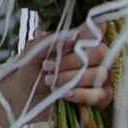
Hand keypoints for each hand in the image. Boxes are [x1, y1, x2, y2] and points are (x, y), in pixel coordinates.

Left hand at [0, 22, 114, 122]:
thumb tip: (73, 38)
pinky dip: (82, 94)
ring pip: (100, 74)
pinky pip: (100, 95)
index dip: (90, 31)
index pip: (98, 28)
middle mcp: (97, 57)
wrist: (25, 97)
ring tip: (51, 81)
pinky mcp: (100, 99)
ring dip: (72, 78)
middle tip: (48, 66)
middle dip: (72, 60)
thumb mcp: (34, 51)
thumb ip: (51, 41)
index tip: (71, 40)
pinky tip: (66, 94)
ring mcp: (101, 77)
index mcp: (82, 40)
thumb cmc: (32, 69)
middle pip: (101, 52)